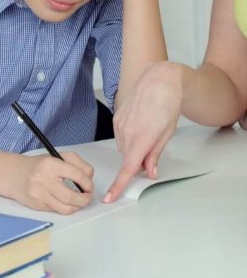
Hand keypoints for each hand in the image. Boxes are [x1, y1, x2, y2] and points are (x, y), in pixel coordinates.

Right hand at [11, 152, 93, 213]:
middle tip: (88, 197)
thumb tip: (90, 178)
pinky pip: (58, 210)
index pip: (77, 175)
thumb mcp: (58, 157)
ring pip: (66, 207)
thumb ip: (77, 163)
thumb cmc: (39, 166)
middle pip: (72, 196)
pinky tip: (67, 202)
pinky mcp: (37, 205)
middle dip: (85, 199)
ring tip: (79, 201)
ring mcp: (39, 194)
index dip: (88, 183)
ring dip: (77, 206)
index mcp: (51, 163)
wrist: (14, 175)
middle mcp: (43, 179)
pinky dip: (66, 208)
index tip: (90, 186)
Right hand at [104, 62, 182, 202]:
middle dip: (139, 161)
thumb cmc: (168, 104)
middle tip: (154, 146)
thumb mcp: (167, 133)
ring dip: (134, 148)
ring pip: (124, 148)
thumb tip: (149, 172)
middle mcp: (127, 132)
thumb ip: (155, 155)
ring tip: (149, 129)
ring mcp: (119, 125)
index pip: (128, 168)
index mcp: (142, 138)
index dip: (119, 185)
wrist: (159, 79)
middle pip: (129, 159)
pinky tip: (140, 124)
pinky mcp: (116, 119)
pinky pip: (120, 137)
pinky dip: (130, 138)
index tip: (110, 198)